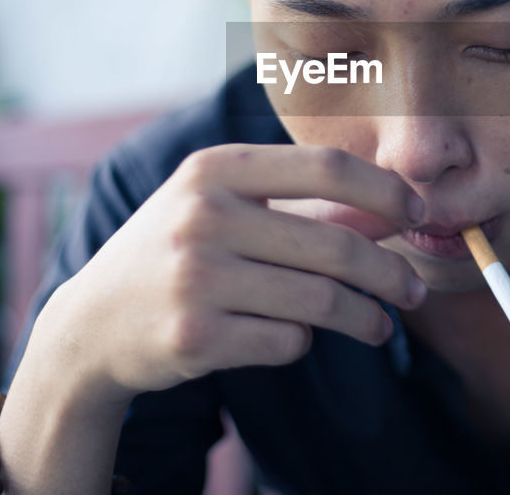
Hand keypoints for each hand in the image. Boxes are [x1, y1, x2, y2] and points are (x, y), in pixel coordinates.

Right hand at [48, 144, 427, 403]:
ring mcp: (196, 279)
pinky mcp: (195, 338)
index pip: (325, 166)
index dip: (384, 190)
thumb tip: (391, 210)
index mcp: (213, 169)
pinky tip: (291, 335)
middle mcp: (202, 217)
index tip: (417, 213)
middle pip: (335, 245)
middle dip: (390, 273)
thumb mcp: (220, 207)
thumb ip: (299, 204)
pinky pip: (288, 342)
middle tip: (415, 291)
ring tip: (380, 326)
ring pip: (320, 301)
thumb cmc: (176, 253)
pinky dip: (302, 341)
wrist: (92, 324)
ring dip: (366, 319)